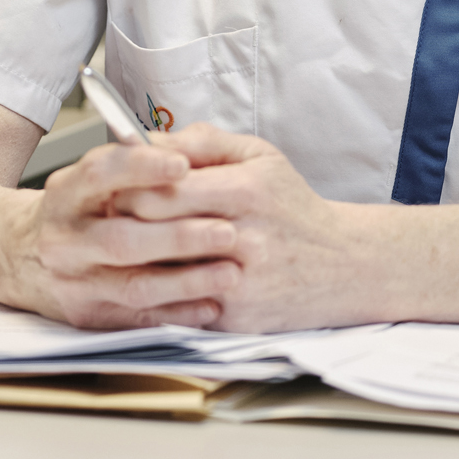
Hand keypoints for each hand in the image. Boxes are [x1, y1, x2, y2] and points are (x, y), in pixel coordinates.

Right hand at [2, 141, 241, 329]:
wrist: (15, 255)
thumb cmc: (72, 211)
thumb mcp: (86, 177)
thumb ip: (130, 162)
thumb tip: (186, 149)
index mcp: (65, 194)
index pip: (100, 174)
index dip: (142, 168)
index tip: (184, 165)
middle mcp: (65, 239)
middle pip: (122, 240)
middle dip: (179, 236)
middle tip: (227, 230)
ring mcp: (74, 282)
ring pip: (134, 286)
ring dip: (188, 281)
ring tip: (231, 271)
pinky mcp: (88, 316)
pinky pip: (139, 319)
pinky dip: (179, 314)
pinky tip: (212, 306)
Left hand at [110, 123, 381, 332]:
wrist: (343, 265)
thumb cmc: (290, 205)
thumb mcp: (258, 156)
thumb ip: (201, 141)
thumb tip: (145, 139)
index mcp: (247, 190)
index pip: (161, 190)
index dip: (130, 186)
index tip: (121, 184)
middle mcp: (245, 239)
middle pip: (153, 231)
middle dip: (124, 221)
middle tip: (116, 214)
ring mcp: (240, 284)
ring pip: (158, 271)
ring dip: (137, 258)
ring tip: (134, 244)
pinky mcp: (236, 319)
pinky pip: (177, 304)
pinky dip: (162, 290)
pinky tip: (161, 275)